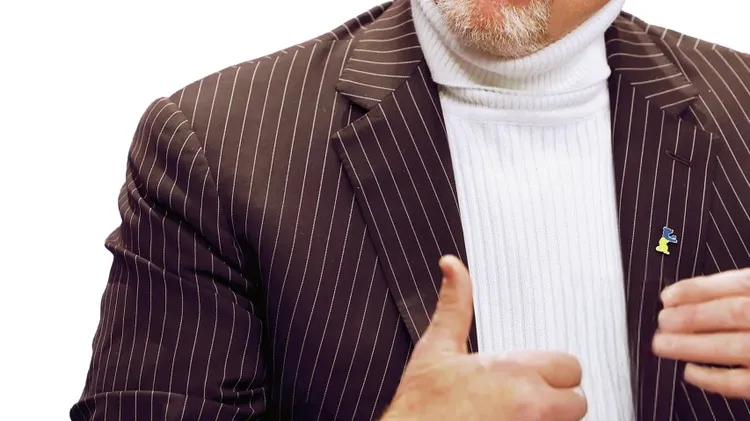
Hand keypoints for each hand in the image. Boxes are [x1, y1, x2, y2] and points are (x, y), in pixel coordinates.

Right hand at [381, 255, 586, 420]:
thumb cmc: (421, 405)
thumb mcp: (436, 348)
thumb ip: (454, 306)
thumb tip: (453, 267)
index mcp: (513, 371)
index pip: (569, 367)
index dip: (553, 371)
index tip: (533, 378)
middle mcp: (530, 405)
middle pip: (577, 401)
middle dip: (558, 400)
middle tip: (528, 401)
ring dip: (546, 418)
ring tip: (513, 415)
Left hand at [653, 268, 749, 398]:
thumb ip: (736, 292)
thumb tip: (684, 297)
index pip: (740, 284)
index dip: (700, 289)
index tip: (667, 296)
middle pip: (735, 313)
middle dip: (692, 316)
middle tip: (661, 321)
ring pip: (735, 346)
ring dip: (693, 345)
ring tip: (661, 344)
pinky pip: (744, 382)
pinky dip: (714, 378)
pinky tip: (690, 372)